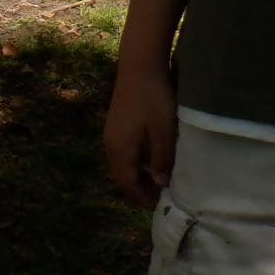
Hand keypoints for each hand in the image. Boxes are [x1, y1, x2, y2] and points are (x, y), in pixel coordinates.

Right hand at [105, 65, 177, 207]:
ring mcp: (111, 134)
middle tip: (159, 198)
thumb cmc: (154, 99)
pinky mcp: (116, 125)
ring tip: (157, 182)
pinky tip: (150, 161)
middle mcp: (110, 145)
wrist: (139, 67)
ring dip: (137, 177)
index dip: (141, 197)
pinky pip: (123, 153)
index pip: (127, 183)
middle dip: (138, 189)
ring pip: (121, 165)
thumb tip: (160, 183)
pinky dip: (135, 164)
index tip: (159, 206)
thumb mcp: (163, 132)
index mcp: (120, 150)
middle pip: (120, 176)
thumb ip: (162, 159)